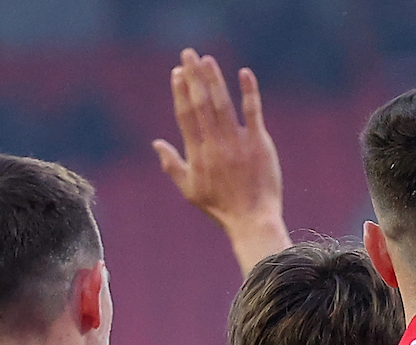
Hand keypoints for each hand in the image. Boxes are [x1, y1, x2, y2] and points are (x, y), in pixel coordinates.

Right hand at [153, 49, 288, 271]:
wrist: (252, 220)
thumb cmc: (221, 208)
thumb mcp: (189, 190)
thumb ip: (172, 165)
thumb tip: (156, 143)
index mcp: (197, 154)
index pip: (185, 116)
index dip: (180, 92)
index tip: (177, 73)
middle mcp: (215, 145)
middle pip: (201, 104)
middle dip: (193, 77)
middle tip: (188, 54)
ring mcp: (237, 143)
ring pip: (222, 105)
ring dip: (214, 80)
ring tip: (207, 59)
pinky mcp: (259, 144)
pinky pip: (253, 113)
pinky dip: (249, 93)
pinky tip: (244, 73)